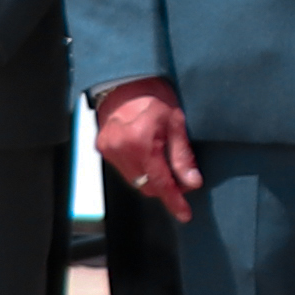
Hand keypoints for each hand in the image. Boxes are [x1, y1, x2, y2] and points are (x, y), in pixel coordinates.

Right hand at [93, 80, 200, 217]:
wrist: (125, 81)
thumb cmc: (154, 96)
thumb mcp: (176, 123)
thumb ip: (182, 156)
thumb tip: (192, 182)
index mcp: (141, 143)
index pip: (160, 182)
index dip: (174, 200)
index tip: (184, 214)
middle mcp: (120, 150)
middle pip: (146, 186)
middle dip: (166, 188)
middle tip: (184, 179)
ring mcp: (108, 150)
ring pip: (134, 180)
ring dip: (152, 179)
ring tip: (166, 163)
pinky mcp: (102, 148)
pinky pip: (124, 169)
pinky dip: (139, 169)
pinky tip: (149, 155)